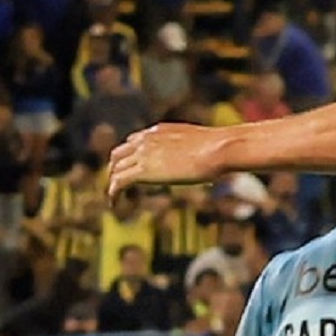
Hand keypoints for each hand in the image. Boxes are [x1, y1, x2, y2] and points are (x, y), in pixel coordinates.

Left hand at [108, 124, 226, 196]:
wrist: (219, 149)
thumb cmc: (222, 148)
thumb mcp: (206, 144)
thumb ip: (202, 150)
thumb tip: (221, 160)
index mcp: (159, 131)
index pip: (134, 141)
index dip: (130, 156)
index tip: (133, 168)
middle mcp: (146, 140)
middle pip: (119, 153)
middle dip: (117, 168)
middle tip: (119, 183)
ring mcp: (143, 154)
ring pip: (116, 168)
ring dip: (114, 182)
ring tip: (116, 197)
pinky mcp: (143, 171)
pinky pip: (118, 183)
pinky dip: (113, 193)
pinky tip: (114, 204)